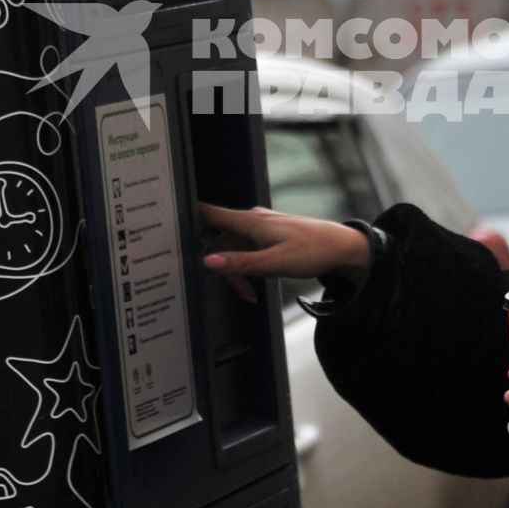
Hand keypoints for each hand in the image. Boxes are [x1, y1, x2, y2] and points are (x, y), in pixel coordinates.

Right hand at [196, 202, 371, 304]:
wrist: (343, 248)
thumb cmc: (312, 250)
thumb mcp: (273, 263)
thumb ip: (239, 264)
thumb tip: (208, 262)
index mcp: (249, 222)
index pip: (207, 214)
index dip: (185, 219)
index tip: (165, 226)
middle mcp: (252, 221)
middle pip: (220, 242)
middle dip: (222, 266)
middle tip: (240, 292)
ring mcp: (260, 228)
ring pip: (234, 250)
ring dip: (237, 271)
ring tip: (251, 293)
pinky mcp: (269, 237)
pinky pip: (247, 251)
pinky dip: (247, 267)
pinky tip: (256, 283)